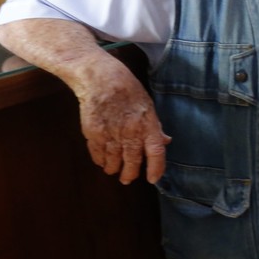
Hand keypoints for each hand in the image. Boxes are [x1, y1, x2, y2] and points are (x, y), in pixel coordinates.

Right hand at [74, 60, 170, 183]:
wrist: (100, 79)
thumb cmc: (128, 89)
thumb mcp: (148, 105)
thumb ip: (155, 126)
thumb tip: (164, 141)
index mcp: (148, 125)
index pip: (156, 153)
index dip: (156, 169)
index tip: (153, 179)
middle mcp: (130, 133)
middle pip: (132, 163)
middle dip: (130, 174)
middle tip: (128, 179)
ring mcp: (111, 135)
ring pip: (113, 162)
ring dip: (114, 169)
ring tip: (114, 170)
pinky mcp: (93, 134)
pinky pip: (98, 154)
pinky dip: (100, 160)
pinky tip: (102, 161)